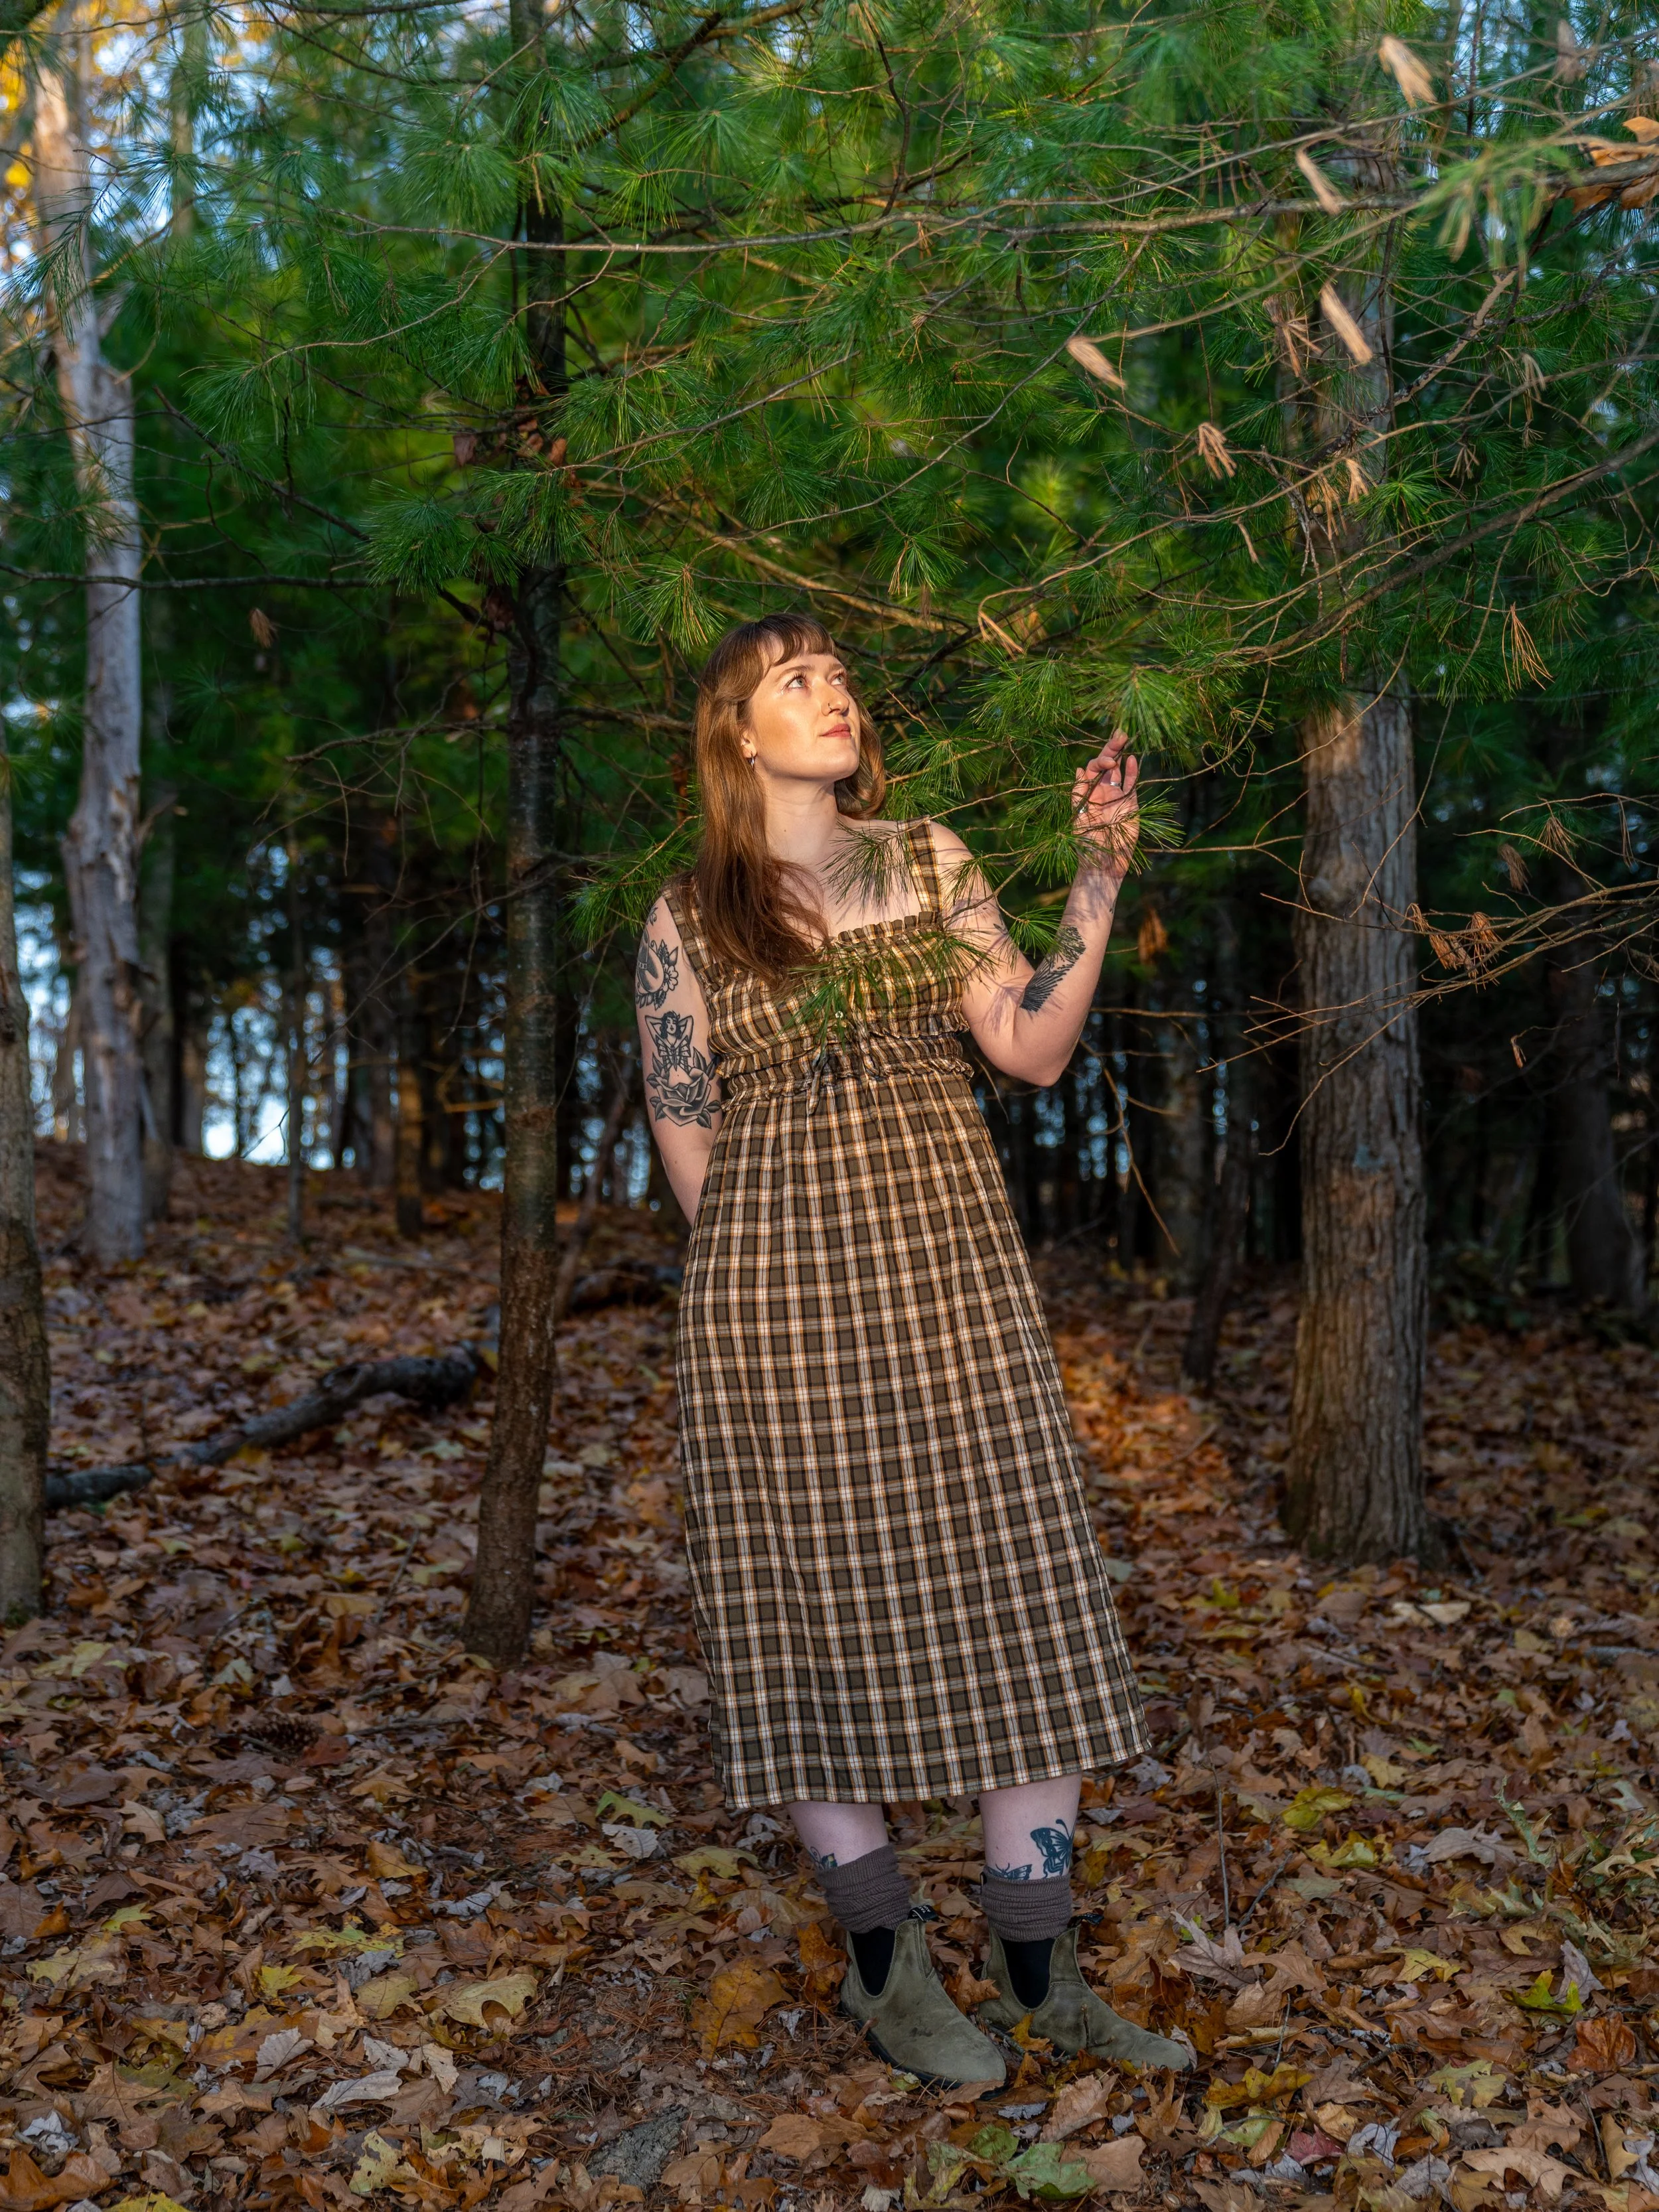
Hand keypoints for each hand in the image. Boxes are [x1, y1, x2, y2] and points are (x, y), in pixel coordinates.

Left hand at [1073, 730, 1138, 872]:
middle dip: (1112, 749)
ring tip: (1126, 738)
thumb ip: (1079, 794)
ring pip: (1119, 771)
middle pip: (1106, 765)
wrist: (1104, 864)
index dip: (1100, 761)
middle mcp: (1101, 792)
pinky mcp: (1130, 804)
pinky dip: (1132, 772)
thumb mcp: (1078, 817)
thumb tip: (1078, 769)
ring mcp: (1116, 797)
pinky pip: (1131, 784)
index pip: (1092, 769)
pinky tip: (1133, 759)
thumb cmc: (1086, 844)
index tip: (1109, 762)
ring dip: (1122, 755)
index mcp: (1086, 794)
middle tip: (1120, 733)